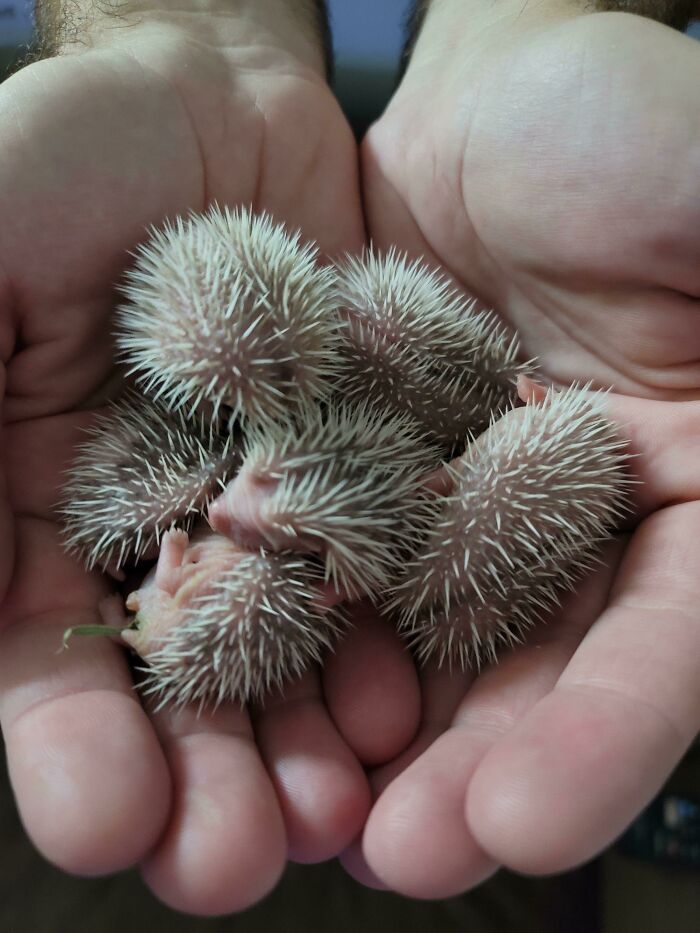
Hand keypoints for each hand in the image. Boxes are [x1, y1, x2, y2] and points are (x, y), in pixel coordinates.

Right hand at [0, 1, 419, 914]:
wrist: (210, 100)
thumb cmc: (70, 159)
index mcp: (49, 511)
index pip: (49, 660)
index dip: (70, 744)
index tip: (103, 822)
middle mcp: (171, 532)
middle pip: (184, 688)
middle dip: (205, 779)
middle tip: (235, 866)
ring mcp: (281, 506)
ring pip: (296, 653)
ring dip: (311, 741)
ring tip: (338, 813)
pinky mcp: (374, 465)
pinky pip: (391, 566)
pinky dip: (399, 634)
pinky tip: (413, 697)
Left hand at [346, 0, 699, 895]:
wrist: (497, 103)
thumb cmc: (626, 123)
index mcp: (692, 486)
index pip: (669, 637)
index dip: (610, 730)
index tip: (529, 821)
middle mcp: (589, 522)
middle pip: (543, 671)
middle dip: (478, 768)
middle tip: (403, 857)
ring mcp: (478, 509)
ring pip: (436, 646)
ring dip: (380, 740)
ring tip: (317, 824)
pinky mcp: (383, 476)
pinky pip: (342, 565)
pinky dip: (306, 635)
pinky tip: (259, 699)